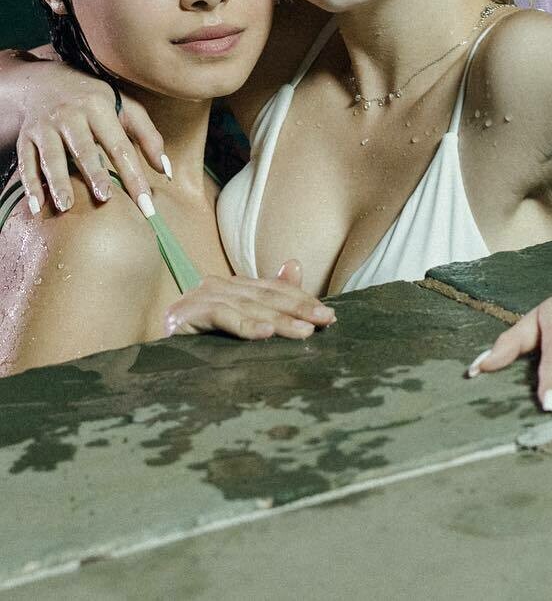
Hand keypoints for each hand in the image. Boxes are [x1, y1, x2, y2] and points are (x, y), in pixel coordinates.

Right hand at [14, 64, 167, 216]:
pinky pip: (27, 163)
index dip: (134, 175)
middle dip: (94, 173)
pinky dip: (30, 185)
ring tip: (66, 206)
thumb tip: (165, 171)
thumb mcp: (124, 108)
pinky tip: (35, 207)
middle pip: (85, 148)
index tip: (146, 203)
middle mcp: (71, 115)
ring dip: (58, 182)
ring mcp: (46, 126)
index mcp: (100, 107)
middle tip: (105, 197)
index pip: (120, 146)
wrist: (44, 82)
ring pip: (52, 156)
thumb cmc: (94, 100)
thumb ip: (147, 136)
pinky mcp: (25, 137)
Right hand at [165, 260, 335, 341]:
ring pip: (249, 308)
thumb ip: (268, 296)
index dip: (301, 300)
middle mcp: (218, 286)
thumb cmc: (199, 341)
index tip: (327, 315)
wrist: (151, 361)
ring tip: (305, 332)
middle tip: (325, 320)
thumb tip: (295, 265)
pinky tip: (265, 334)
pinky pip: (223, 318)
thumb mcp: (239, 320)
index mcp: (233, 286)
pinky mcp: (187, 314)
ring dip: (280, 321)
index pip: (273, 290)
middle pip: (266, 297)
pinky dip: (245, 326)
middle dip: (298, 309)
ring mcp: (202, 298)